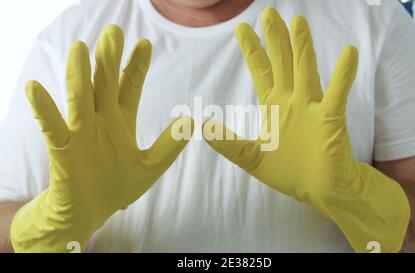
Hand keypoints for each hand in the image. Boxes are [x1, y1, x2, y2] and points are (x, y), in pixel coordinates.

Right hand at [11, 25, 192, 251]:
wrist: (90, 213)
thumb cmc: (117, 187)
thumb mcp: (151, 166)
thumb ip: (170, 146)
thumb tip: (192, 122)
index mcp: (122, 121)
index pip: (129, 86)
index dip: (137, 66)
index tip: (145, 44)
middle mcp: (101, 120)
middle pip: (105, 83)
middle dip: (110, 59)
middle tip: (114, 32)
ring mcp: (81, 132)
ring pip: (80, 97)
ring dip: (79, 74)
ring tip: (80, 48)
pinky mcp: (63, 149)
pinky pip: (52, 126)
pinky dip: (44, 109)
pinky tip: (36, 88)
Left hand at [203, 8, 409, 251]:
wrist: (319, 190)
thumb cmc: (289, 172)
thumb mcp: (250, 157)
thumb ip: (228, 142)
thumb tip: (202, 126)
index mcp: (274, 107)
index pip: (262, 72)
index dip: (253, 51)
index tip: (242, 28)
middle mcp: (293, 101)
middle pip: (282, 63)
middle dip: (274, 39)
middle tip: (268, 13)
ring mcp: (312, 108)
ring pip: (305, 71)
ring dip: (302, 47)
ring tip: (297, 22)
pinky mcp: (330, 119)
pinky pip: (336, 93)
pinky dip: (343, 74)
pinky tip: (347, 52)